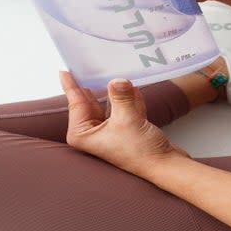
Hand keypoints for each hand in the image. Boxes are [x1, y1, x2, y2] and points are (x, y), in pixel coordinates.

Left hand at [59, 70, 190, 179]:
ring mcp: (108, 131)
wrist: (165, 165)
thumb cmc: (141, 153)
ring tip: (120, 78)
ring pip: (109, 102)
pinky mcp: (124, 129)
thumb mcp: (128, 119)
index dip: (71, 84)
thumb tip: (117, 80)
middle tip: (92, 65)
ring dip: (118, 92)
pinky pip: (123, 107)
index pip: (75, 102)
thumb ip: (121, 96)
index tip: (64, 70)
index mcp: (83, 134)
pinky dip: (129, 99)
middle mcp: (92, 134)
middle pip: (91, 101)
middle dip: (97, 85)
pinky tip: (134, 90)